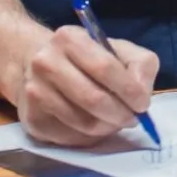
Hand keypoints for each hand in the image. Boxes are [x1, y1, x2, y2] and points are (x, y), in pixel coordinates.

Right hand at [16, 26, 158, 146]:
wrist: (37, 64)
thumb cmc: (87, 57)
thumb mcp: (118, 49)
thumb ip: (139, 65)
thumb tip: (142, 95)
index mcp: (70, 38)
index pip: (104, 68)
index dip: (129, 90)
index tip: (143, 104)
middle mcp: (46, 63)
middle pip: (92, 99)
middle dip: (120, 114)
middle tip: (133, 119)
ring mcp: (35, 93)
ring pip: (83, 123)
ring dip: (108, 127)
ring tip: (115, 120)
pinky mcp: (32, 120)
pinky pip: (70, 138)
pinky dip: (91, 137)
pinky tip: (95, 126)